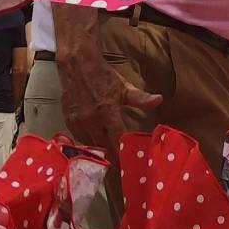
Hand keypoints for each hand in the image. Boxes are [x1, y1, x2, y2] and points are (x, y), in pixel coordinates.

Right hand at [57, 39, 160, 159]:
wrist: (77, 64)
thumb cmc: (103, 76)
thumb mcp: (124, 87)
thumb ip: (141, 99)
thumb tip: (159, 100)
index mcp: (107, 113)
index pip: (116, 141)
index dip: (123, 155)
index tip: (129, 165)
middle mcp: (91, 121)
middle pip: (103, 147)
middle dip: (112, 157)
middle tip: (121, 164)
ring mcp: (78, 122)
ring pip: (90, 145)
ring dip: (100, 151)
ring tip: (109, 157)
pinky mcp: (68, 121)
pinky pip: (79, 138)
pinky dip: (88, 143)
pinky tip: (95, 143)